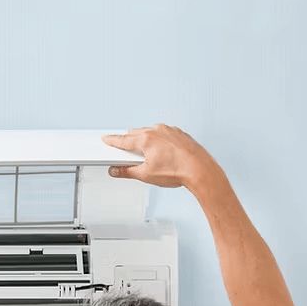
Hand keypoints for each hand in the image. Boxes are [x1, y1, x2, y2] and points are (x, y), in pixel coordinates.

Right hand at [102, 124, 223, 189]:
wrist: (200, 170)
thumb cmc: (178, 171)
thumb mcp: (146, 175)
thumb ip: (127, 172)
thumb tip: (116, 171)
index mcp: (146, 139)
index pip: (123, 140)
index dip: (113, 141)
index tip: (106, 140)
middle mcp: (157, 131)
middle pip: (136, 134)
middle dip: (130, 143)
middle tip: (129, 156)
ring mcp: (169, 131)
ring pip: (150, 133)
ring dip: (146, 142)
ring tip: (150, 159)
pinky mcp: (179, 134)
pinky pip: (164, 134)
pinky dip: (160, 142)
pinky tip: (164, 155)